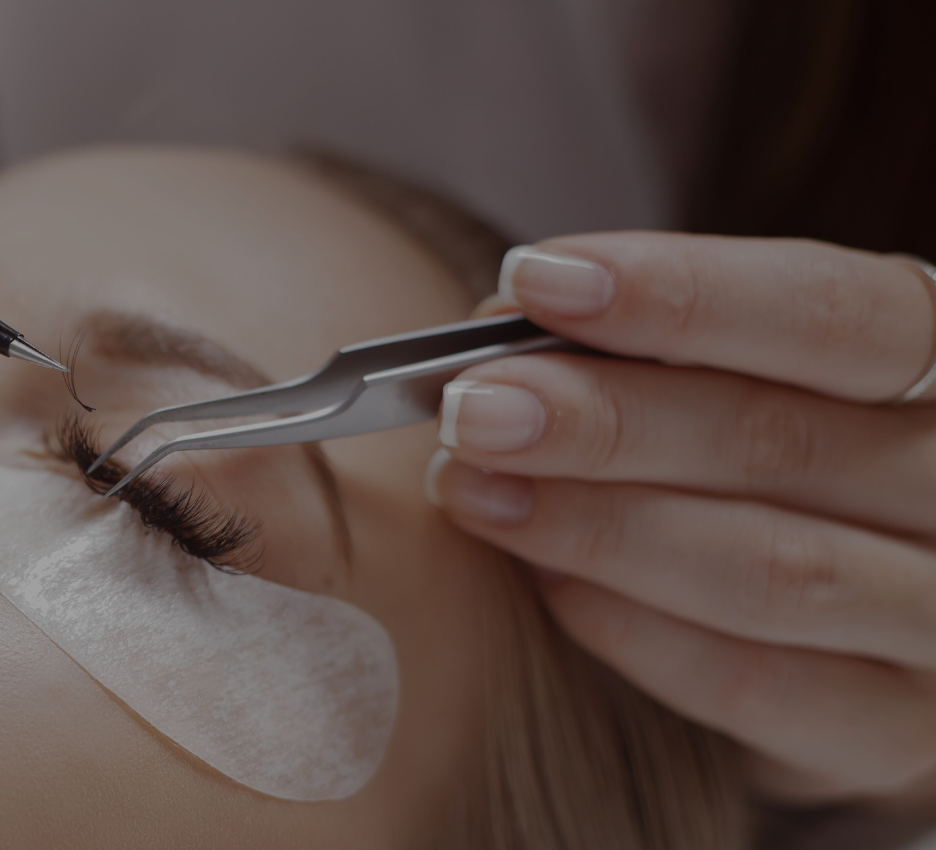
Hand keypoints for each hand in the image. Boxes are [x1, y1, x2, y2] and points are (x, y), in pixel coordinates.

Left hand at [424, 232, 935, 803]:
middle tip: (474, 408)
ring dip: (595, 524)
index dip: (683, 292)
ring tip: (472, 488)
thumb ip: (647, 353)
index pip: (837, 310)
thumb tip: (496, 331)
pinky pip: (748, 680)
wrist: (862, 651)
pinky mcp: (896, 732)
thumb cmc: (775, 474)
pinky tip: (539, 581)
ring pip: (768, 568)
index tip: (534, 281)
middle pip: (785, 439)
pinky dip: (626, 625)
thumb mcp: (742, 382)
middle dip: (605, 418)